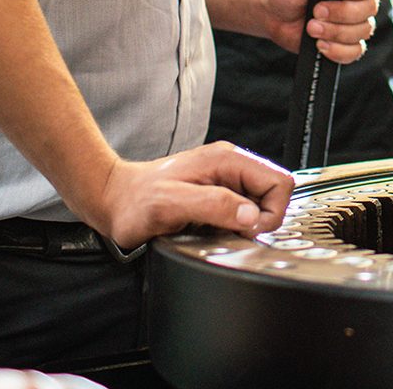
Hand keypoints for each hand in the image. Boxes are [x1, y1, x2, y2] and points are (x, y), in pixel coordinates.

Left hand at [82, 143, 293, 249]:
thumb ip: (214, 205)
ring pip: (261, 203)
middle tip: (233, 232)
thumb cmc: (136, 202)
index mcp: (226, 160)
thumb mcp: (172, 204)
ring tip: (219, 230)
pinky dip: (236, 225)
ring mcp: (224, 179)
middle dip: (262, 218)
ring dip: (248, 223)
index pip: (278, 181)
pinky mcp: (217, 194)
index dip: (271, 211)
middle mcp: (229, 166)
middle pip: (274, 192)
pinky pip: (243, 210)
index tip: (247, 228)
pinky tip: (214, 229)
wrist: (114, 201)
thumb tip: (251, 215)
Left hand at [259, 0, 383, 60]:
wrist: (271, 10)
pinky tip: (319, 43)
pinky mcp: (345, 42)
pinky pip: (355, 51)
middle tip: (315, 10)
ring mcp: (354, 21)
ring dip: (335, 32)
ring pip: (363, 31)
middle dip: (340, 13)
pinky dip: (337, 50)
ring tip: (311, 26)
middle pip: (370, 8)